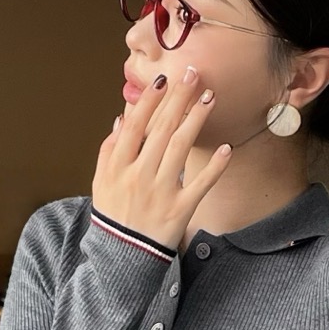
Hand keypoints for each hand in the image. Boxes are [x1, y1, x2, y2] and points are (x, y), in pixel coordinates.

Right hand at [93, 63, 232, 253]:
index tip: (163, 80)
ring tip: (210, 98)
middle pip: (161, 129)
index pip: (136, 125)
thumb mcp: (101, 181)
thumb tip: (122, 118)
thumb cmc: (114, 213)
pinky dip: (214, 167)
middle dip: (179, 99)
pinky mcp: (180, 209)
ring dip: (197, 120)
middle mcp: (139, 175)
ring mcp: (161, 192)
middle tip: (194, 75)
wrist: (123, 254)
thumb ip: (109, 149)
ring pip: (181, 148)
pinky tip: (227, 148)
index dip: (150, 101)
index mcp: (118, 166)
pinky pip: (201, 184)